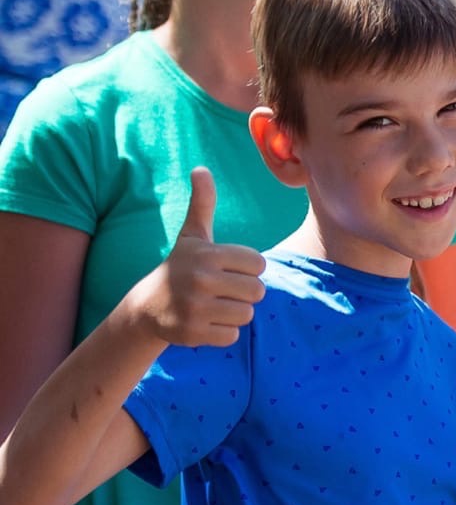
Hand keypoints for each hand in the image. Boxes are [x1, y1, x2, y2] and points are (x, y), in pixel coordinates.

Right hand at [129, 168, 265, 348]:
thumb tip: (201, 169)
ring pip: (246, 314)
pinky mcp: (193, 333)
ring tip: (212, 305)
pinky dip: (222, 332)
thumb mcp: (192, 236)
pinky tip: (204, 322)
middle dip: (243, 293)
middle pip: (257, 291)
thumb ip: (202, 204)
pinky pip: (232, 335)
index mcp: (207, 254)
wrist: (147, 307)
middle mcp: (200, 279)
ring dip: (234, 313)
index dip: (247, 270)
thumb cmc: (180, 267)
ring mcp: (195, 308)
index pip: (259, 265)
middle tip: (220, 290)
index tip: (226, 270)